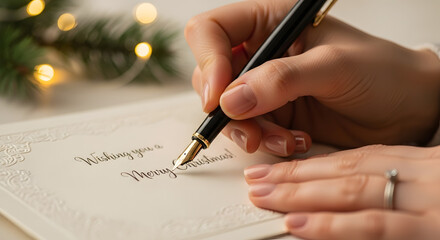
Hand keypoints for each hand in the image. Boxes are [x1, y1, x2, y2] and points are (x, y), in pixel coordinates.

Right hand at [185, 0, 439, 154]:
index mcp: (272, 22)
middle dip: (227, 107)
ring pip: (227, 110)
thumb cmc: (382, 72)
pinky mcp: (274, 115)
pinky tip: (294, 142)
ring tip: (283, 139)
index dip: (208, 61)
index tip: (219, 95)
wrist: (407, 109)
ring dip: (249, 130)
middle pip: (212, 76)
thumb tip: (230, 100)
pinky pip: (250, 131)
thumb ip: (281, 79)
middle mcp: (262, 53)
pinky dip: (265, 141)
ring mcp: (265, 87)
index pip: (213, 30)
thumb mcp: (334, 66)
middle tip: (251, 127)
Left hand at [244, 145, 439, 239]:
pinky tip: (300, 226)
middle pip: (344, 169)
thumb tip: (344, 184)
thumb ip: (395, 177)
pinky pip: (375, 225)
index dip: (308, 163)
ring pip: (350, 191)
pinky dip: (334, 225)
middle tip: (256, 181)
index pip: (351, 157)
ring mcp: (425, 201)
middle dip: (294, 176)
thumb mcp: (433, 175)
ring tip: (266, 199)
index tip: (275, 168)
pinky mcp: (431, 228)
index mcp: (414, 160)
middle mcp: (415, 175)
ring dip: (302, 196)